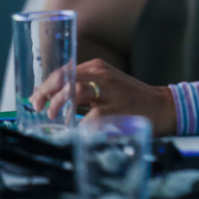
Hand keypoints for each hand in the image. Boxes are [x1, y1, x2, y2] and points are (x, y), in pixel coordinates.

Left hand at [31, 58, 177, 136]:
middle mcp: (102, 76)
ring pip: (74, 92)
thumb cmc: (131, 99)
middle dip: (47, 94)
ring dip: (59, 105)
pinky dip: (77, 125)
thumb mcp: (107, 84)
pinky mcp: (114, 111)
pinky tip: (74, 130)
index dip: (46, 85)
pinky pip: (87, 118)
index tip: (36, 99)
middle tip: (38, 107)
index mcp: (98, 68)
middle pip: (65, 79)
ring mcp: (109, 92)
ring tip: (55, 117)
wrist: (162, 106)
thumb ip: (85, 86)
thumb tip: (54, 100)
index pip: (64, 71)